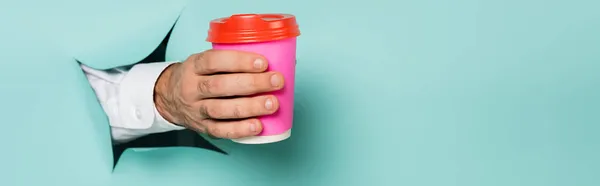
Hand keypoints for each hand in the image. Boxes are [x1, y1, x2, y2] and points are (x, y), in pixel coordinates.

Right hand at [153, 50, 283, 138]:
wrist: (169, 97)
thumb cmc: (199, 75)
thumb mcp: (206, 61)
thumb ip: (234, 60)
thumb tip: (281, 60)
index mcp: (194, 65)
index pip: (214, 61)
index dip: (239, 61)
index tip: (263, 63)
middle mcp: (192, 87)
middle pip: (220, 86)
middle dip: (252, 84)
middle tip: (276, 81)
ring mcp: (196, 109)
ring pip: (221, 109)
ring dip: (249, 107)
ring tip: (272, 104)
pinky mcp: (202, 127)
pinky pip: (220, 130)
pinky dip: (240, 129)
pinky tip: (257, 126)